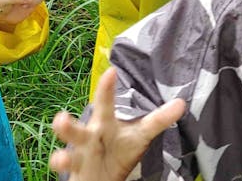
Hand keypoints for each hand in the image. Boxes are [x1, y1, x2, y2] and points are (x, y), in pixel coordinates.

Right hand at [49, 67, 186, 180]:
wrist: (102, 174)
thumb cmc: (119, 149)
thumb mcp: (140, 134)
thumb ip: (159, 120)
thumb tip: (182, 103)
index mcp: (104, 123)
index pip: (105, 103)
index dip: (107, 88)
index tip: (111, 71)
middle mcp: (88, 135)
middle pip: (76, 128)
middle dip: (67, 124)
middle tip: (61, 117)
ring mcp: (79, 153)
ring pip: (68, 151)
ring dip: (62, 150)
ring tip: (59, 150)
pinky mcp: (76, 170)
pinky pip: (68, 168)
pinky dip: (62, 164)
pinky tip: (60, 161)